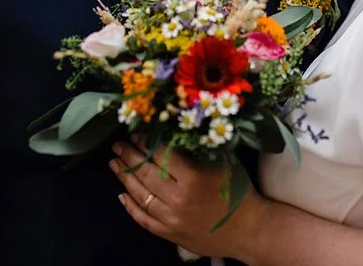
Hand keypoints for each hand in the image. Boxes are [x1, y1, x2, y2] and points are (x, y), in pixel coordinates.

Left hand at [110, 138, 264, 259]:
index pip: (160, 155)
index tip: (137, 133)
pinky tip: (121, 195)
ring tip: (114, 164)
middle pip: (145, 173)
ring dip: (124, 178)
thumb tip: (179, 129)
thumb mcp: (225, 162)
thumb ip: (202, 147)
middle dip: (128, 156)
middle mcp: (178, 198)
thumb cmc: (239, 191)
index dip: (145, 143)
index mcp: (193, 178)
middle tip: (118, 145)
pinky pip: (143, 219)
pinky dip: (130, 207)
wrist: (248, 230)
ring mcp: (171, 218)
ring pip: (140, 195)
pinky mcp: (169, 233)